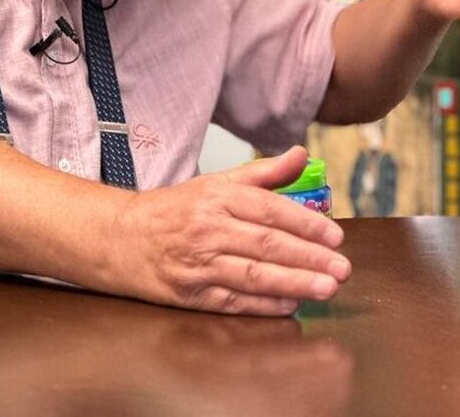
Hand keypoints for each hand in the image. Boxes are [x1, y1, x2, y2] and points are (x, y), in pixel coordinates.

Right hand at [107, 145, 350, 315]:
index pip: (270, 209)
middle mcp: (207, 229)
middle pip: (267, 244)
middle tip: (342, 267)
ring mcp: (197, 264)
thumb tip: (302, 155)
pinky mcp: (190, 294)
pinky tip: (290, 304)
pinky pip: (234, 301)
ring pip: (253, 274)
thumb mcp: (214, 183)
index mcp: (216, 198)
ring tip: (326, 287)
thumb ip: (263, 173)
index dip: (306, 223)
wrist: (117, 238)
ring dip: (294, 282)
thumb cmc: (171, 211)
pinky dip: (264, 305)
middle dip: (309, 257)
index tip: (335, 235)